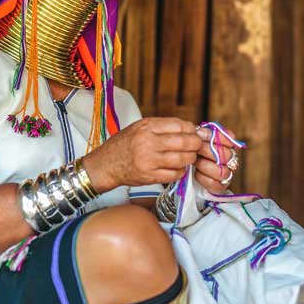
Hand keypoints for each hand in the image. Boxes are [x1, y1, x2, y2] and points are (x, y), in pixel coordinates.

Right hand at [81, 117, 202, 192]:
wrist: (105, 165)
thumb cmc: (124, 144)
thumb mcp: (139, 127)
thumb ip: (162, 127)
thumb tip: (189, 129)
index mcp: (147, 127)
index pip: (179, 126)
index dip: (191, 129)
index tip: (194, 132)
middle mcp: (148, 143)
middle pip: (184, 142)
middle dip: (195, 144)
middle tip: (197, 145)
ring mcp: (149, 161)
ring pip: (182, 159)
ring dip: (190, 158)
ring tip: (189, 157)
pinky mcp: (149, 177)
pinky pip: (174, 174)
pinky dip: (180, 171)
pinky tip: (178, 168)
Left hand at [193, 125, 240, 194]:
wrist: (189, 171)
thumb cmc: (195, 152)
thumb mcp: (197, 140)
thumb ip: (201, 134)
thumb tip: (198, 131)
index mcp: (229, 146)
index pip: (229, 140)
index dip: (215, 136)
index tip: (200, 134)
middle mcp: (231, 160)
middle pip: (226, 155)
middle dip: (208, 150)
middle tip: (195, 149)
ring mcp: (227, 175)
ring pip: (222, 171)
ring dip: (205, 165)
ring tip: (195, 162)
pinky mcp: (220, 187)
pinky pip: (215, 184)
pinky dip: (203, 178)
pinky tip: (196, 173)